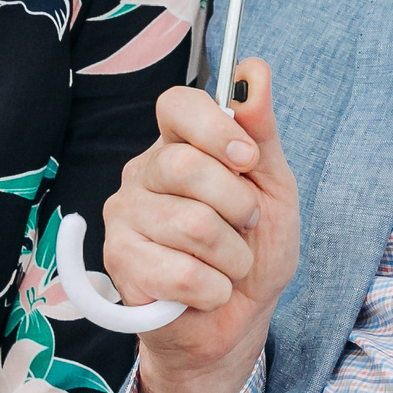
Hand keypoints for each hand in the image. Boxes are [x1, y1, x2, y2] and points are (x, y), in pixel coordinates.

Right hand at [103, 59, 298, 392]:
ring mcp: (124, 217)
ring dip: (232, 255)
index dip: (215, 128)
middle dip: (236, 204)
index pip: (177, 105)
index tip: (248, 160)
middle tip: (245, 226)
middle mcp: (143, 173)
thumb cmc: (255, 249)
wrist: (238, 320)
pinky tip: (208, 290)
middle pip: (184, 165)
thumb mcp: (273, 186)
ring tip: (228, 264)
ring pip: (190, 224)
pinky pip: (181, 271)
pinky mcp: (119, 263)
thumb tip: (255, 72)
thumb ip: (261, 131)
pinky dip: (214, 288)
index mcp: (178, 145)